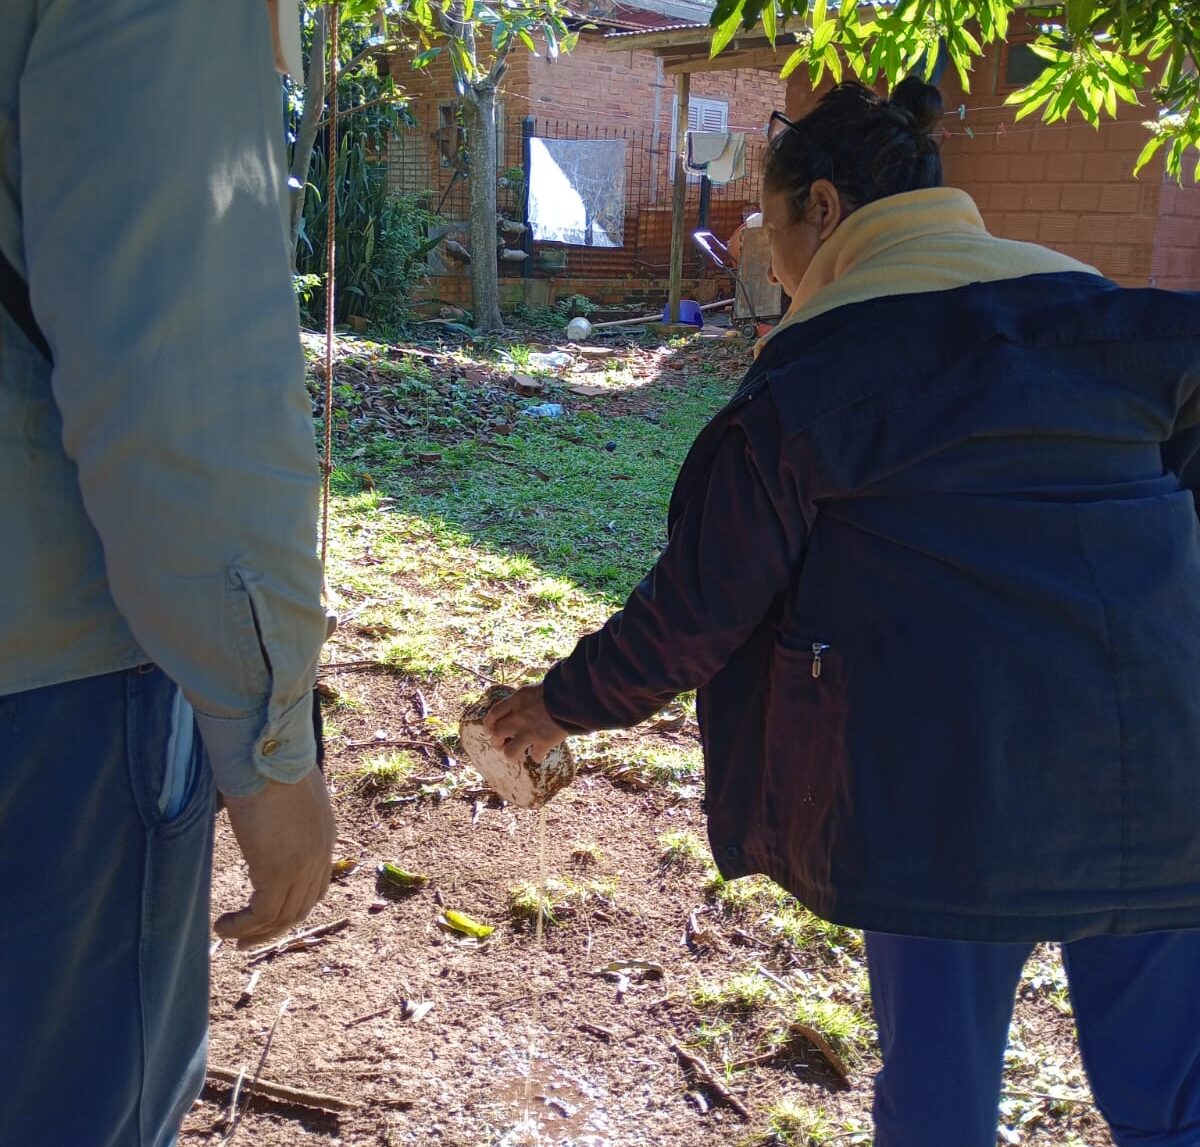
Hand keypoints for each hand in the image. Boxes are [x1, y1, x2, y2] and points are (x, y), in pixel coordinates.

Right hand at [214, 766, 336, 948]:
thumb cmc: (268, 765)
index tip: (269, 916)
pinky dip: (242, 926)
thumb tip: (250, 810)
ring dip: (254, 932)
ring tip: (229, 936)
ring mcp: (302, 865)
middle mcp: (319, 855)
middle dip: (274, 927)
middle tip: (247, 939)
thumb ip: (277, 811)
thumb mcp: (282, 791)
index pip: (316, 884)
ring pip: (282, 916)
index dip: (293, 904)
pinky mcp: (279, 871)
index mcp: (324, 836)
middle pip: (301, 906)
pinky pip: (262, 914)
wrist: (268, 758)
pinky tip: (223, 927)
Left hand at [483, 683, 571, 764]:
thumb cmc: (557, 688)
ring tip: (517, 753)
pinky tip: (541, 754)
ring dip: (511, 753)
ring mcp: (529, 732)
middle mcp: (519, 718)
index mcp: (516, 701)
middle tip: (501, 743)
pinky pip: (536, 756)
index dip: (489, 724)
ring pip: (509, 752)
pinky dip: (538, 756)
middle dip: (497, 741)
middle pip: (497, 734)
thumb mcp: (534, 689)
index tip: (491, 729)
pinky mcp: (543, 742)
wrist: (572, 697)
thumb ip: (525, 699)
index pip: (493, 714)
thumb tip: (523, 702)